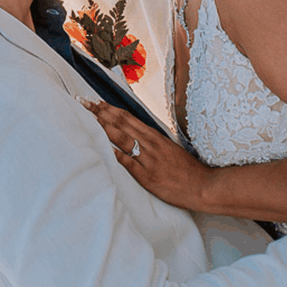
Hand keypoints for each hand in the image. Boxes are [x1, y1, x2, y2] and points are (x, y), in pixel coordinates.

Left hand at [80, 98, 214, 210]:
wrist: (203, 186)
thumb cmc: (188, 170)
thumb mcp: (171, 150)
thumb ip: (154, 143)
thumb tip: (138, 137)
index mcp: (155, 136)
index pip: (128, 117)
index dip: (110, 108)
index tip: (96, 101)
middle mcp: (150, 144)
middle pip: (121, 123)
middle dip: (100, 111)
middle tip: (83, 101)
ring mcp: (147, 159)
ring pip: (121, 137)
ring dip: (102, 125)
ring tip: (86, 116)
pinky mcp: (146, 175)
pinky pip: (126, 161)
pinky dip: (112, 152)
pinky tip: (100, 145)